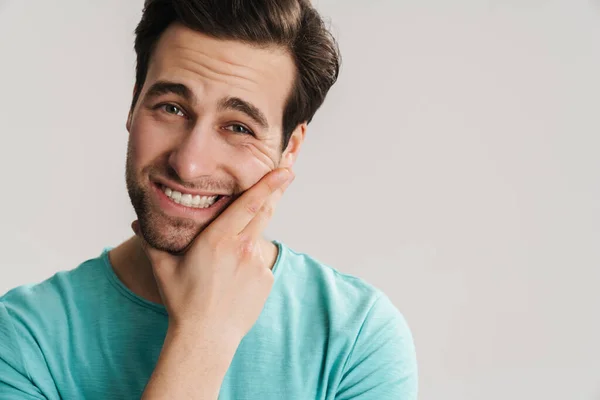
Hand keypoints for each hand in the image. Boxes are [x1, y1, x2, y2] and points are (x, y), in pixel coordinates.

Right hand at [132, 167, 294, 343]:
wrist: (206, 337)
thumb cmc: (182, 301)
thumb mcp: (163, 267)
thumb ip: (151, 240)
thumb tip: (136, 221)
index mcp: (218, 238)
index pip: (249, 203)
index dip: (269, 184)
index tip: (285, 171)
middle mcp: (242, 247)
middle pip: (265, 212)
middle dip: (274, 194)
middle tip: (285, 175)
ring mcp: (257, 264)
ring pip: (258, 239)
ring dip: (249, 239)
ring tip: (228, 264)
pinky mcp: (266, 279)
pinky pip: (260, 263)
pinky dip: (250, 265)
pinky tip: (233, 283)